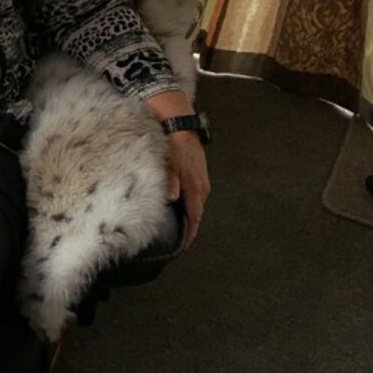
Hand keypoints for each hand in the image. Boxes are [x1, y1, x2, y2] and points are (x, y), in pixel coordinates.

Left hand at [164, 131, 209, 248]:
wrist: (181, 126)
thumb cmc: (174, 145)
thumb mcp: (170, 164)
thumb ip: (171, 182)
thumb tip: (172, 199)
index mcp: (196, 187)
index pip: (195, 217)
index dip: (190, 233)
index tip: (183, 246)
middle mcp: (202, 187)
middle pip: (196, 213)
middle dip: (189, 228)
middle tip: (178, 241)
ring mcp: (202, 181)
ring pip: (196, 204)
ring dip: (189, 216)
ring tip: (178, 227)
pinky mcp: (199, 175)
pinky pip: (195, 196)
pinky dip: (189, 204)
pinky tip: (180, 206)